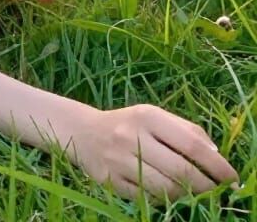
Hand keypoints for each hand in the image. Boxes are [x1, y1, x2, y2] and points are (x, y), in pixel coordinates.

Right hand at [67, 104, 239, 200]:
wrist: (83, 133)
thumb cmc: (129, 124)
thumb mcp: (154, 117)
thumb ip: (186, 130)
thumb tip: (216, 155)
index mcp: (146, 116)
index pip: (191, 144)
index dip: (217, 166)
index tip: (233, 179)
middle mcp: (131, 135)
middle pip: (181, 171)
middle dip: (207, 187)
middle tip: (219, 194)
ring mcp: (118, 159)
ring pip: (166, 189)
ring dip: (187, 196)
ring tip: (194, 194)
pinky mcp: (110, 180)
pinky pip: (147, 198)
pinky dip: (162, 200)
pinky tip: (166, 194)